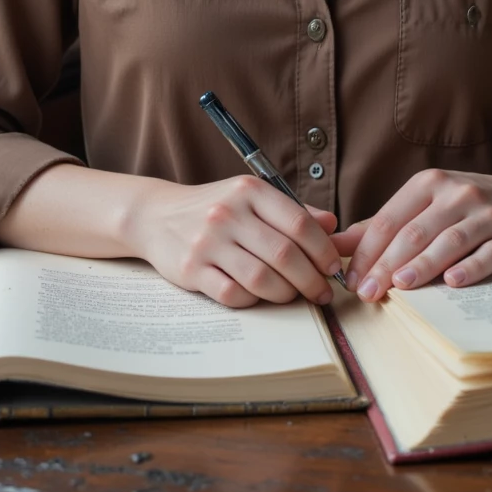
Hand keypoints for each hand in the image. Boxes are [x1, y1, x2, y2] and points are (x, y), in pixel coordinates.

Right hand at [127, 174, 342, 308]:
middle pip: (284, 254)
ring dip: (286, 294)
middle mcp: (229, 212)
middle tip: (322, 292)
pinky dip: (252, 300)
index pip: (299, 222)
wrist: (157, 215)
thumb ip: (292, 211)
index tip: (334, 268)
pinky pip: (232, 294)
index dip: (323, 250)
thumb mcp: (251, 198)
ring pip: (261, 278)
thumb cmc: (215, 207)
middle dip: (311, 279)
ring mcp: (208, 242)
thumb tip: (333, 226)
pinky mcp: (192, 269)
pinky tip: (259, 297)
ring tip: (294, 296)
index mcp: (250, 191)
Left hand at [331, 165, 491, 300]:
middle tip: (367, 293)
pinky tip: (453, 281)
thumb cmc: (470, 204)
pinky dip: (471, 267)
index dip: (367, 250)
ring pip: (448, 241)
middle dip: (387, 264)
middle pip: (415, 232)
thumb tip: (340, 245)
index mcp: (430, 183)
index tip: (351, 279)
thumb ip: (388, 222)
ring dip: (422, 265)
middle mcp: (456, 194)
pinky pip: (489, 254)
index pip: (390, 218)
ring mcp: (486, 214)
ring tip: (400, 286)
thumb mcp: (429, 201)